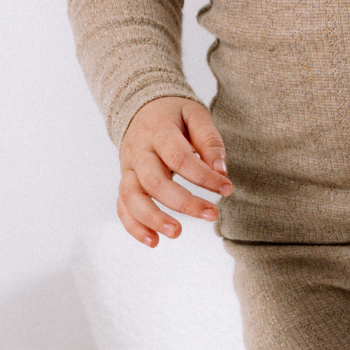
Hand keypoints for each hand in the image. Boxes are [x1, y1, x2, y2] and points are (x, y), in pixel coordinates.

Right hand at [117, 95, 230, 245]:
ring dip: (152, 219)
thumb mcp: (195, 114)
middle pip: (154, 182)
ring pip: (131, 197)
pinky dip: (133, 226)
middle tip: (212, 215)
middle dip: (183, 203)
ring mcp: (127, 168)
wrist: (140, 107)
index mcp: (157, 131)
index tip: (227, 189)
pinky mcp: (125, 181)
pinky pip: (123, 206)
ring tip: (176, 233)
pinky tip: (153, 241)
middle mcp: (138, 151)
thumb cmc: (174, 114)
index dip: (204, 176)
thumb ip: (209, 141)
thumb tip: (221, 171)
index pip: (179, 158)